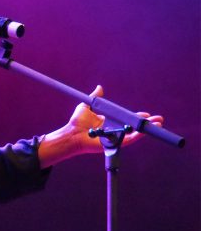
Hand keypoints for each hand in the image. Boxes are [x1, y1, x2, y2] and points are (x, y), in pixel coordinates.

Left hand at [39, 85, 164, 167]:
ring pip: (135, 134)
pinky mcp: (114, 142)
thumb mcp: (87, 106)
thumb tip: (100, 87)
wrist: (72, 132)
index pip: (127, 118)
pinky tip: (145, 132)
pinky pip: (128, 140)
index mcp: (111, 121)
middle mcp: (115, 129)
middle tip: (158, 120)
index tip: (146, 114)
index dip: (137, 117)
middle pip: (134, 126)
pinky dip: (137, 136)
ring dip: (147, 130)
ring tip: (158, 125)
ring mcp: (115, 136)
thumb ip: (95, 98)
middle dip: (147, 123)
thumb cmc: (77, 122)